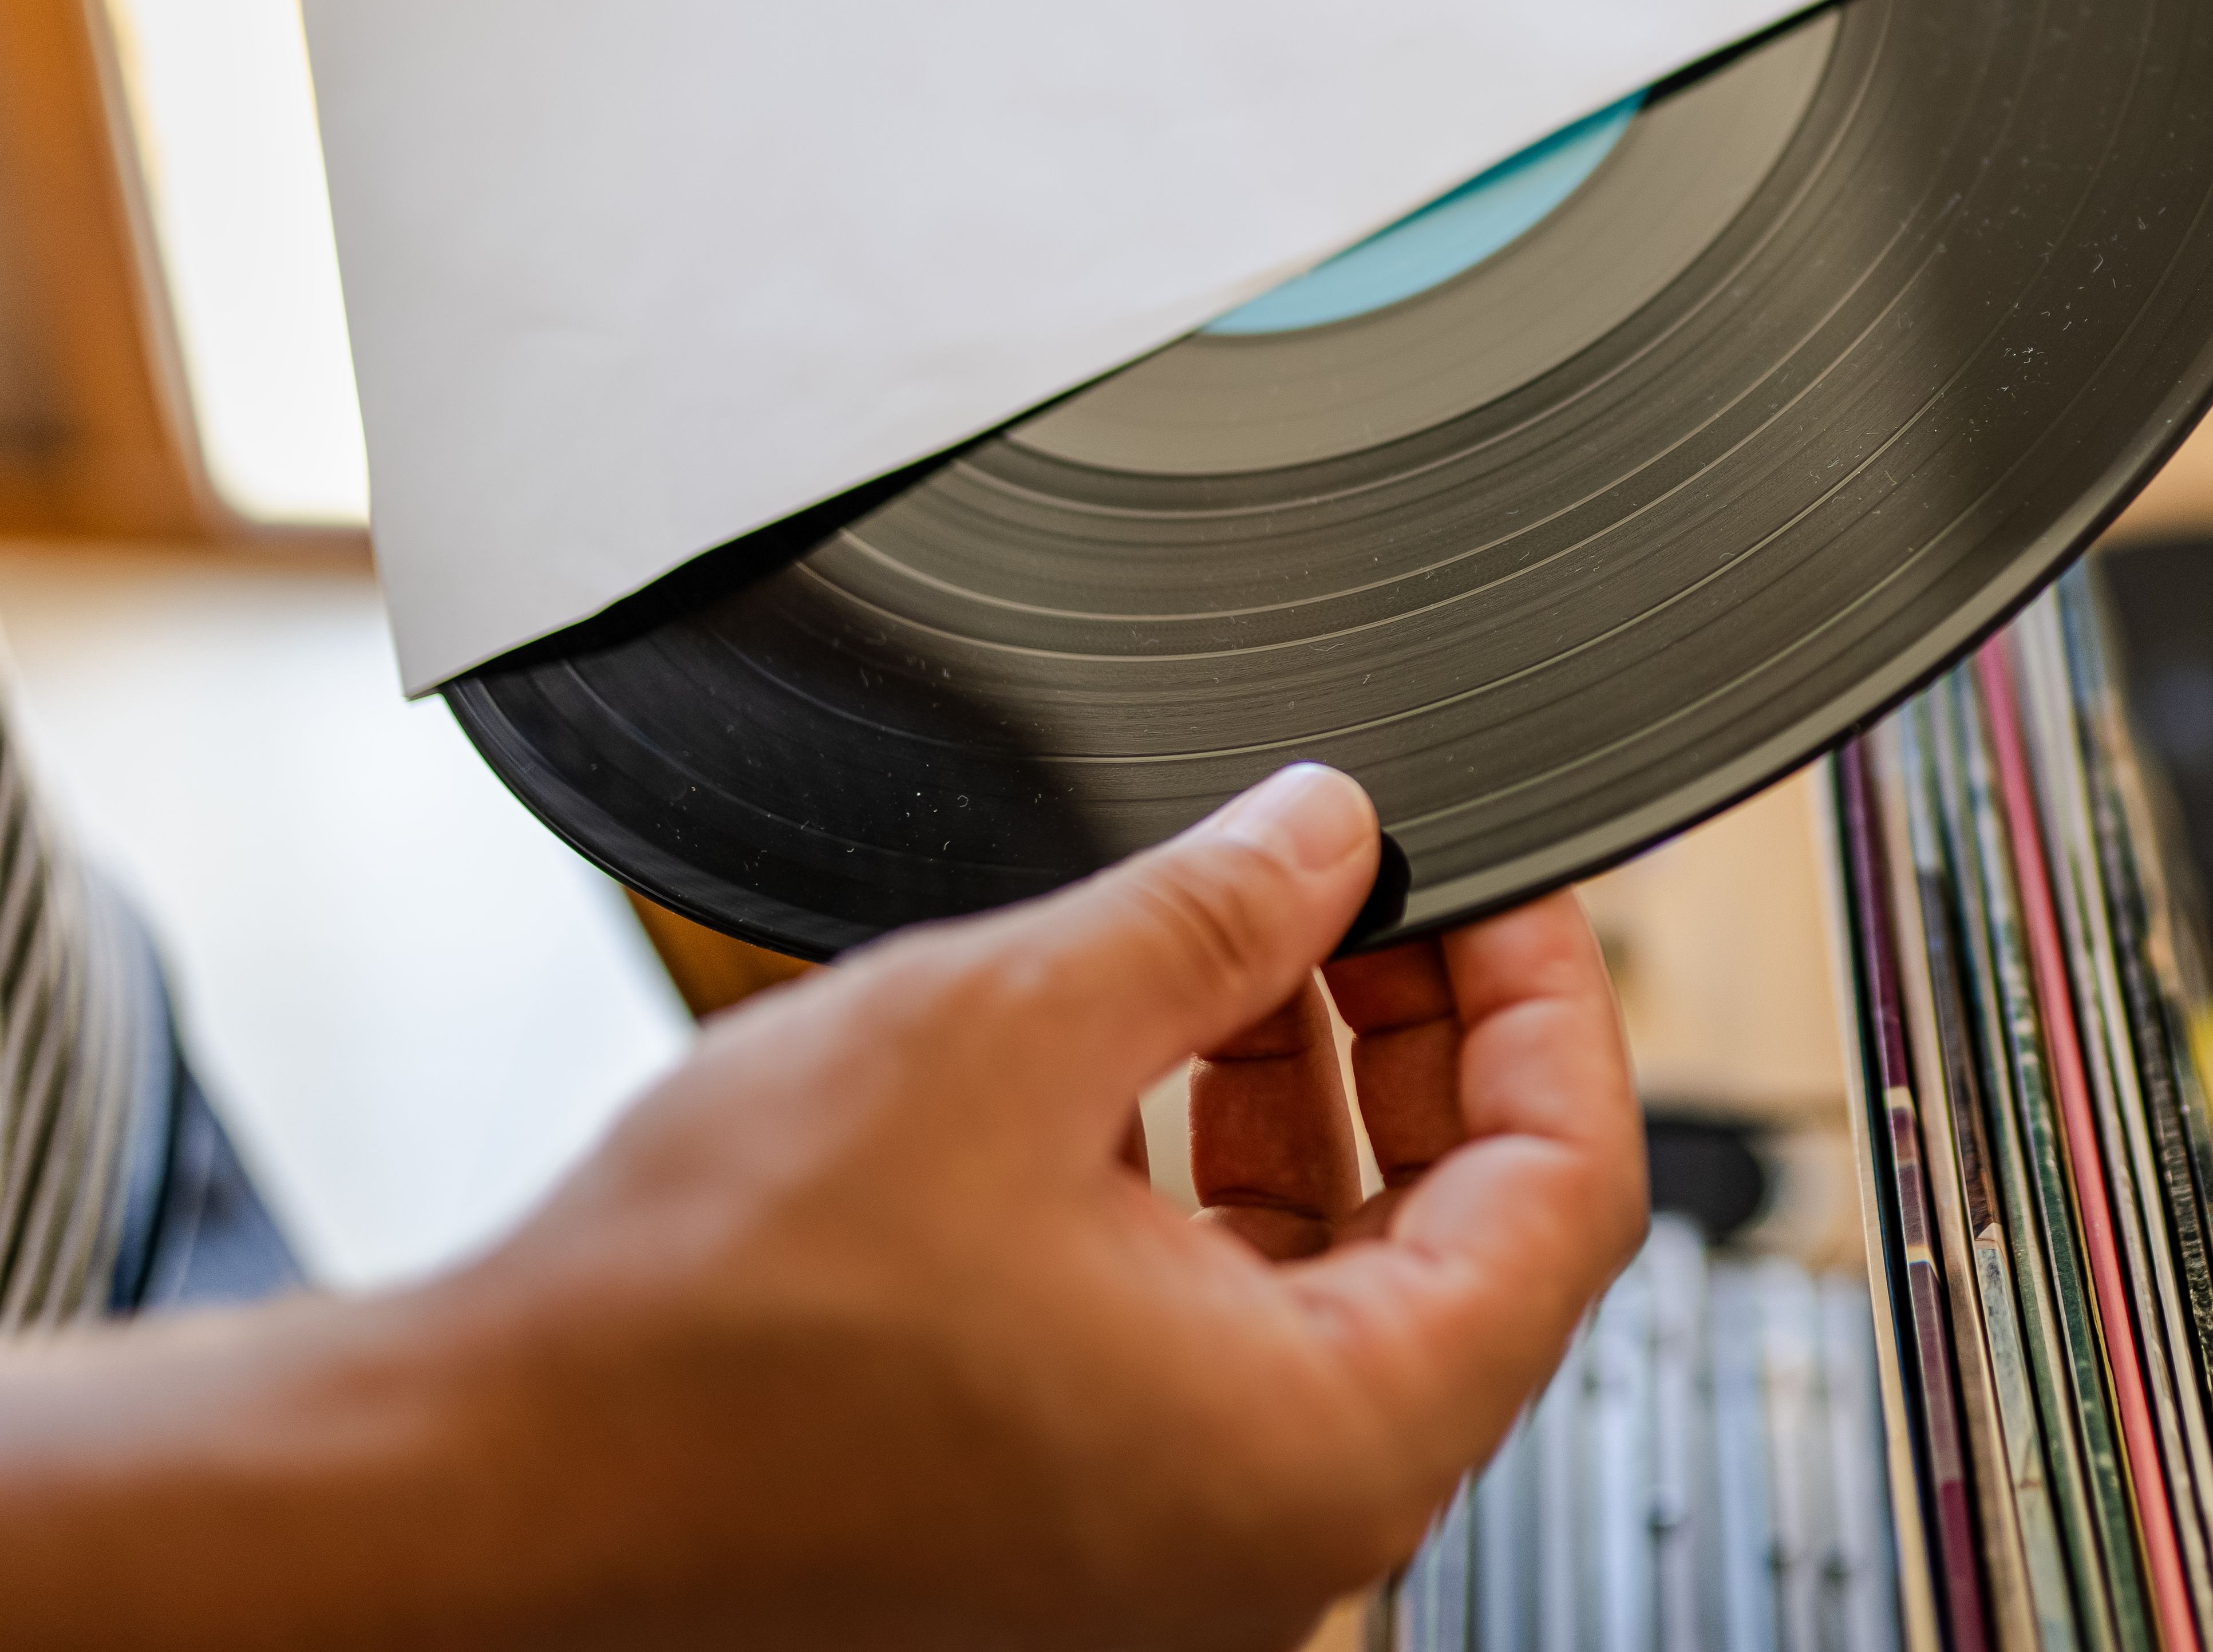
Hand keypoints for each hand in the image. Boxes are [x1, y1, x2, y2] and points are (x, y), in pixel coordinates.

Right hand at [0, 765, 1649, 1650]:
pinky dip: (1220, 1184)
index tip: (1504, 881)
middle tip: (1378, 884)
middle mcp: (1283, 1530)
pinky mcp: (1088, 1521)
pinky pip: (1229, 1332)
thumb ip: (1213, 914)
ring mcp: (1185, 1541)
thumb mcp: (1008, 1032)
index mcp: (1323, 1450)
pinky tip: (1157, 1049)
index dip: (1555, 1001)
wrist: (486, 1488)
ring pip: (1347, 1280)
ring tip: (1259, 936)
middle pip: (1472, 1238)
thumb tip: (1330, 829)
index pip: (1568, 1197)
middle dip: (1427, 1037)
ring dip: (1317, 1096)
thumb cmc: (707, 1329)